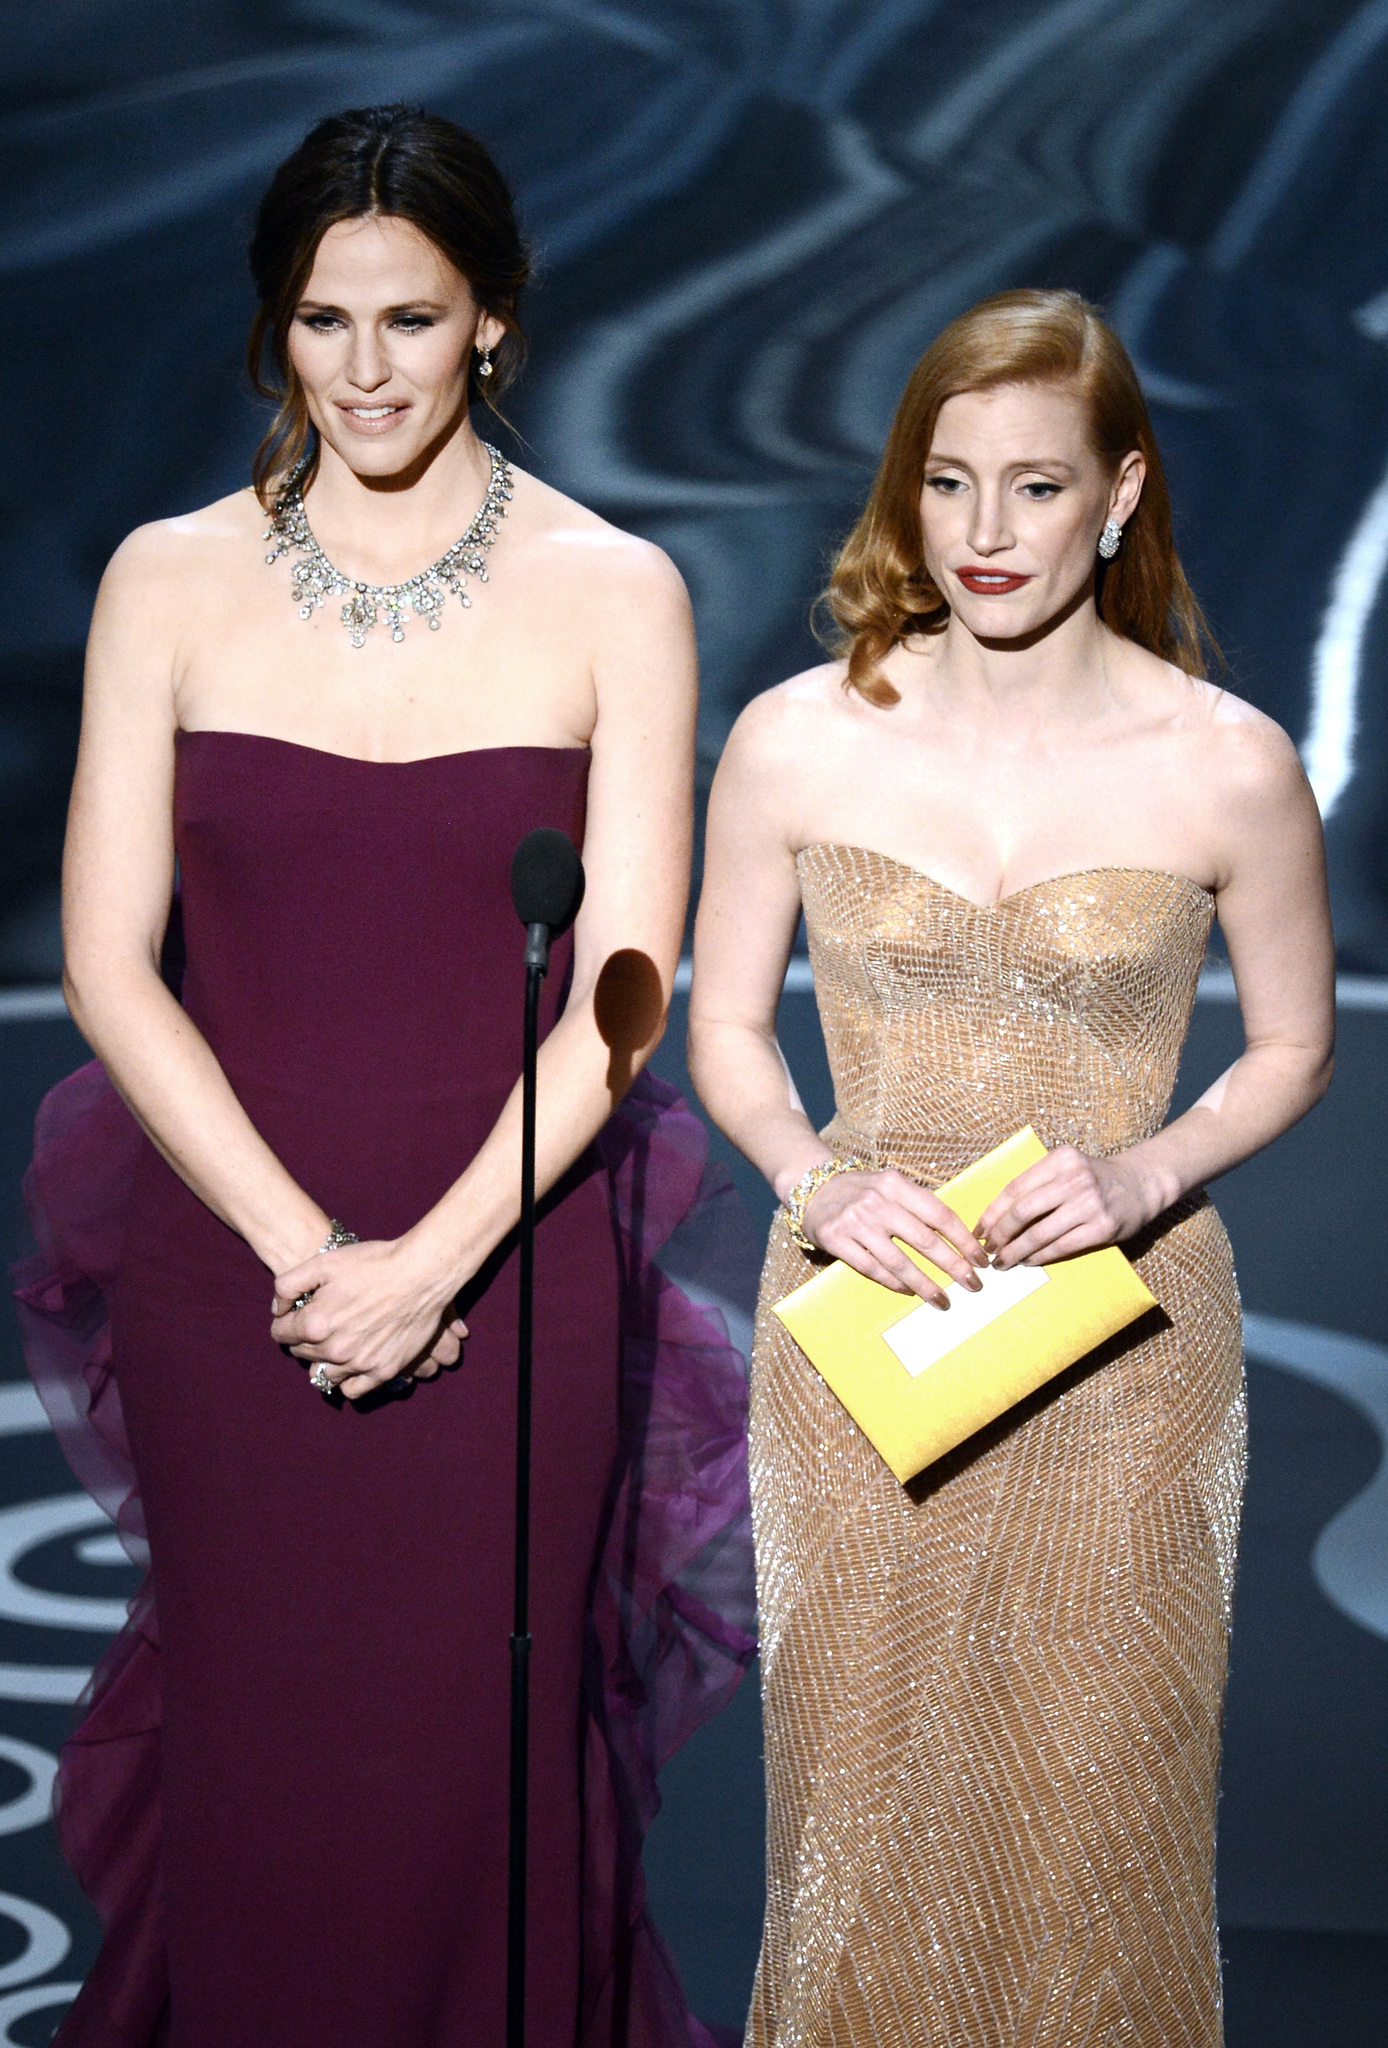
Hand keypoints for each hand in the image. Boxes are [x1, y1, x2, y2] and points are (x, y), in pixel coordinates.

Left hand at [270, 1237, 468, 1399]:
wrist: (422, 1272)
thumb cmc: (374, 1263)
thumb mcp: (324, 1262)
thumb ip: (288, 1285)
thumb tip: (278, 1310)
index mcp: (316, 1324)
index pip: (281, 1333)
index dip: (285, 1321)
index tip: (296, 1313)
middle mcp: (335, 1349)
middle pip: (301, 1353)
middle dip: (304, 1338)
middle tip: (320, 1322)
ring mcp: (360, 1364)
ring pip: (324, 1374)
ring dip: (323, 1359)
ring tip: (336, 1342)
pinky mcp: (383, 1370)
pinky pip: (353, 1390)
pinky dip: (346, 1380)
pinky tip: (351, 1364)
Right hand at [800, 1167, 986, 1306]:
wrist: (812, 1188)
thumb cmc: (861, 1190)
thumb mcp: (890, 1184)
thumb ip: (918, 1204)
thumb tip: (959, 1237)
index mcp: (895, 1184)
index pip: (939, 1215)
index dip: (964, 1240)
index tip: (981, 1259)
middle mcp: (877, 1202)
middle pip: (924, 1240)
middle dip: (954, 1266)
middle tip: (973, 1285)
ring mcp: (855, 1222)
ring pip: (898, 1261)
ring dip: (925, 1284)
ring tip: (943, 1300)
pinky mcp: (836, 1240)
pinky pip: (871, 1268)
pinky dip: (894, 1283)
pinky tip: (909, 1292)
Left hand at [977, 1145, 1162, 1267]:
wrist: (1141, 1184)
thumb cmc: (1094, 1178)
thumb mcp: (1067, 1167)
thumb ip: (1038, 1184)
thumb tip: (996, 1217)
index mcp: (1061, 1159)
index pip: (1015, 1188)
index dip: (993, 1212)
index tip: (979, 1230)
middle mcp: (1075, 1178)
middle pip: (1022, 1211)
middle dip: (1000, 1234)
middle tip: (988, 1250)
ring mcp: (1090, 1204)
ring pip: (1039, 1233)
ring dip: (1015, 1251)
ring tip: (1003, 1261)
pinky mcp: (1102, 1228)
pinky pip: (1061, 1247)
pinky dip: (1039, 1257)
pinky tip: (1028, 1261)